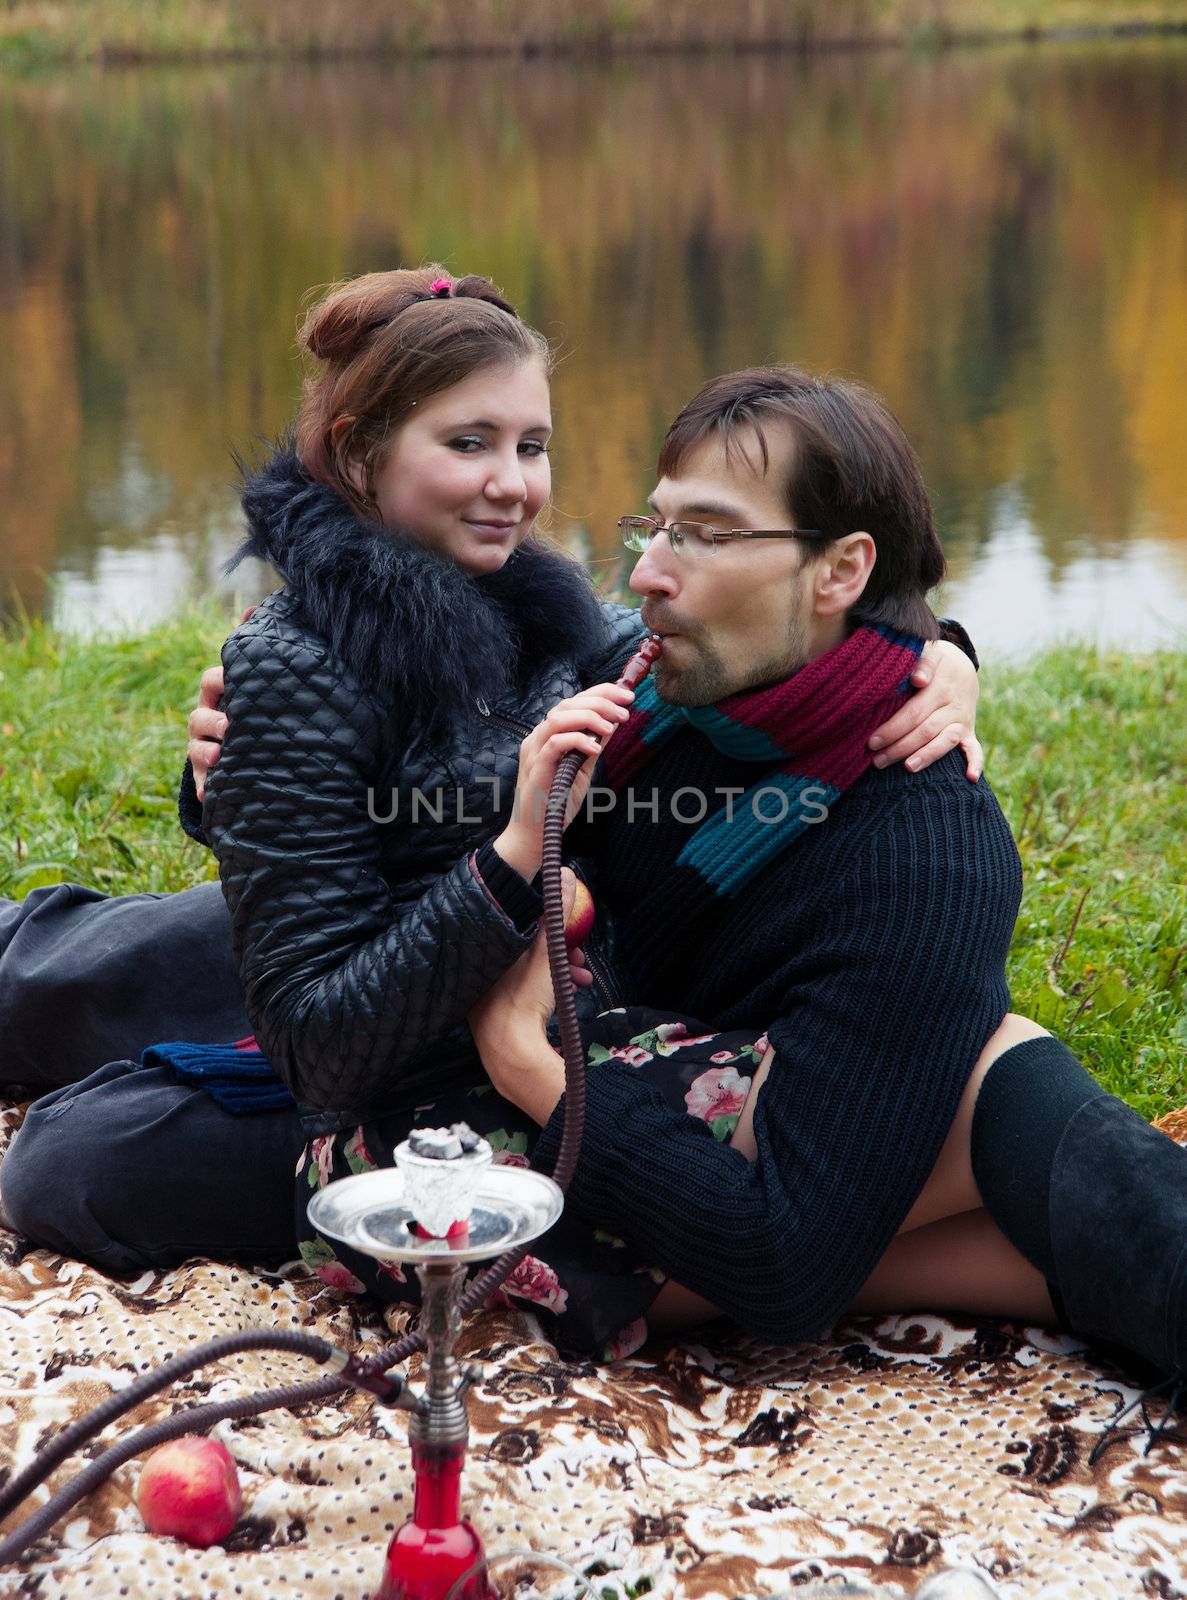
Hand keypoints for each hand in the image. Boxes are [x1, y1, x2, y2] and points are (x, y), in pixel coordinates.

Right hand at [186, 606, 254, 800]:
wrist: (273, 755)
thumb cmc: (269, 707)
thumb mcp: (266, 681)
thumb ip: (259, 647)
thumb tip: (255, 607)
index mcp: (224, 694)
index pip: (213, 680)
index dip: (221, 680)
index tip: (234, 682)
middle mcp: (211, 720)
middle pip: (198, 715)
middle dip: (211, 720)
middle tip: (230, 726)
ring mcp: (208, 748)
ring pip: (195, 748)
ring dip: (204, 752)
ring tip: (221, 757)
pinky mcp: (212, 777)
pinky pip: (203, 782)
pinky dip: (206, 787)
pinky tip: (211, 794)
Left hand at [469, 869, 587, 1098]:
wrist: (511, 1052)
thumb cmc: (524, 997)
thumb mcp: (547, 952)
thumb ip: (556, 914)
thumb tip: (565, 873)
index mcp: (490, 950)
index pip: (522, 928)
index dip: (550, 926)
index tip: (571, 932)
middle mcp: (484, 971)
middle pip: (527, 952)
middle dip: (560, 952)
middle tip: (581, 960)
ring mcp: (488, 996)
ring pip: (529, 974)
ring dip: (560, 973)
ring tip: (582, 980)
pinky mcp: (496, 1018)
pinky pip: (525, 994)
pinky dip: (549, 991)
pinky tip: (568, 996)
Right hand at [493, 681, 633, 880]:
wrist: (536, 834)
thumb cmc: (557, 801)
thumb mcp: (582, 767)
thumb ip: (595, 744)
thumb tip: (616, 721)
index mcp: (548, 734)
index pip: (573, 702)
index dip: (601, 693)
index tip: (627, 696)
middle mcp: (538, 738)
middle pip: (567, 704)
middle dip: (600, 701)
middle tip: (625, 710)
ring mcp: (534, 752)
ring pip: (558, 718)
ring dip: (590, 717)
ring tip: (613, 726)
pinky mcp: (536, 769)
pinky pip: (555, 744)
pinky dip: (578, 740)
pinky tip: (596, 748)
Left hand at [868, 638, 982, 780]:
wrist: (960, 664)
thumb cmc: (933, 662)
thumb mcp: (928, 653)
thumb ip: (922, 663)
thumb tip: (919, 679)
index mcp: (941, 687)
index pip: (914, 712)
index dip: (893, 728)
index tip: (872, 741)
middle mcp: (954, 705)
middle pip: (926, 730)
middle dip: (899, 747)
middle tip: (876, 761)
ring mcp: (963, 720)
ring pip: (945, 741)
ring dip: (926, 756)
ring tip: (907, 768)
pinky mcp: (969, 731)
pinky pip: (975, 748)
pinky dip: (975, 763)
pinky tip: (970, 778)